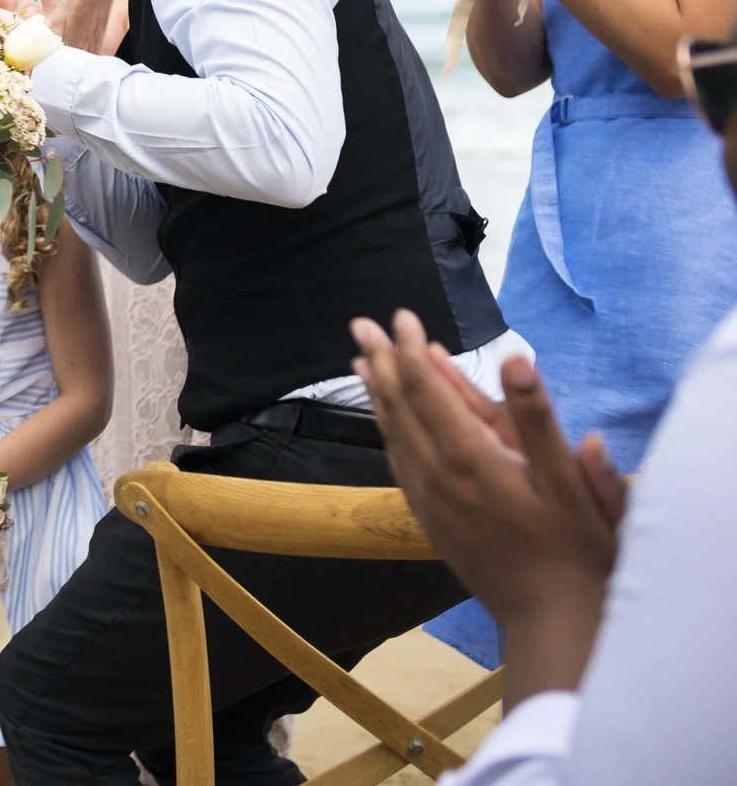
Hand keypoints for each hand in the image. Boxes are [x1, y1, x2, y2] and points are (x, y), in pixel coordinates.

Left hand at [351, 311, 617, 691]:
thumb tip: (516, 359)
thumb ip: (537, 419)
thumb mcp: (569, 481)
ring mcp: (430, 498)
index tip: (402, 317)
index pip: (429, 390)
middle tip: (361, 325)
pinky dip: (387, 431)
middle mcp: (439, 474)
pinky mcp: (431, 519)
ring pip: (393, 433)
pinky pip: (399, 462)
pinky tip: (386, 421)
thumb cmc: (573, 546)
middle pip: (400, 406)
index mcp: (470, 456)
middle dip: (383, 361)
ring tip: (362, 362)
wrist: (550, 617)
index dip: (413, 351)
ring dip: (378, 394)